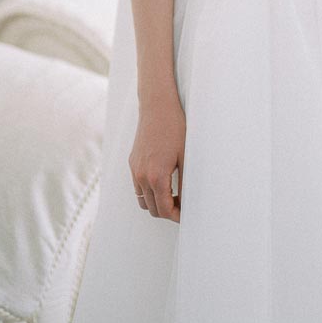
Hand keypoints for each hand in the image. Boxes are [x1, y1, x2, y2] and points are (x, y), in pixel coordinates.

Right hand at [130, 93, 184, 221]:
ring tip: (173, 196)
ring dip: (156, 204)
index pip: (164, 209)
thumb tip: (188, 200)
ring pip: (142, 200)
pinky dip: (148, 192)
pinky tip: (162, 183)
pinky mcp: (132, 163)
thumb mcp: (186, 156)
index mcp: (156, 176)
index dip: (176, 216)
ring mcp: (135, 170)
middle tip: (182, 207)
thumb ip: (185, 181)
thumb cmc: (175, 127)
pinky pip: (138, 187)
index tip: (186, 216)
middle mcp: (142, 176)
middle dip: (167, 212)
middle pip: (152, 209)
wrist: (157, 106)